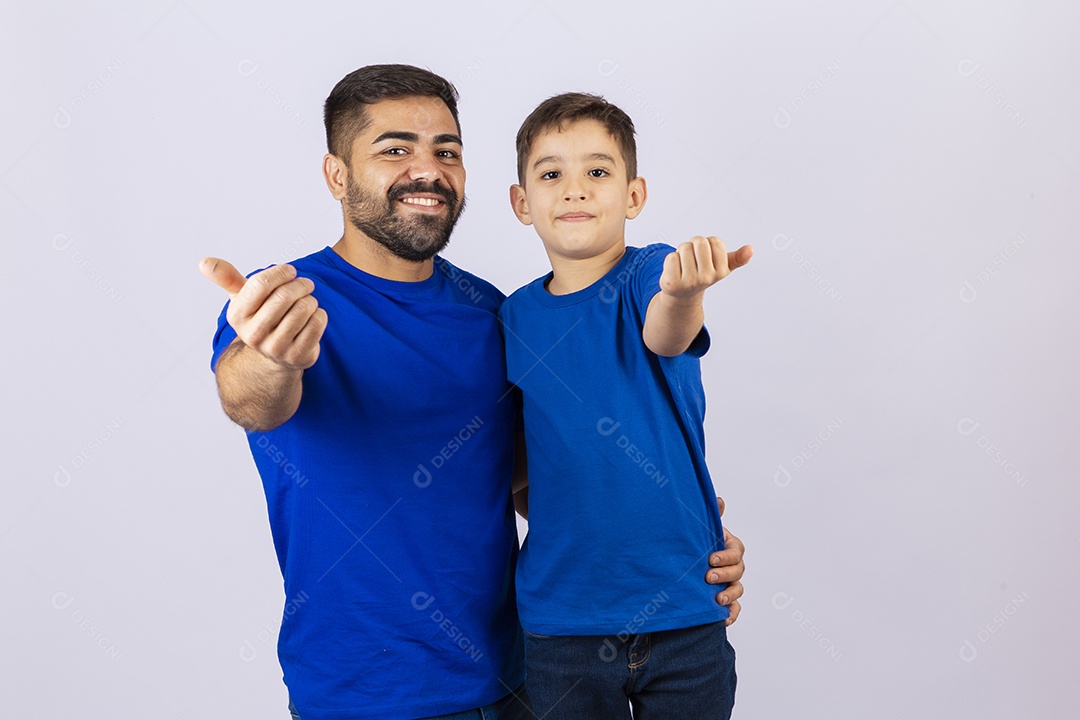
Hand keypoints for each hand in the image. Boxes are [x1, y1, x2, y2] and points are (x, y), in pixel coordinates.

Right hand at [199, 258, 326, 369]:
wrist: (274, 357)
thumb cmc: (261, 318)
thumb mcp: (242, 299)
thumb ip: (227, 278)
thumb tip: (204, 262)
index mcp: (237, 316)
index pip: (261, 283)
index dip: (281, 272)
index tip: (290, 271)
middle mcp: (253, 334)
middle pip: (284, 296)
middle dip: (300, 284)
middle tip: (306, 284)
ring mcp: (276, 348)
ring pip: (303, 308)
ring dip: (311, 299)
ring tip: (308, 301)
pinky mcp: (298, 356)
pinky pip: (316, 324)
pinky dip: (319, 314)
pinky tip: (313, 317)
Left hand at [659, 236, 752, 299]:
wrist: (682, 295)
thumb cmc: (702, 275)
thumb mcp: (722, 267)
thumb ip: (737, 258)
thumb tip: (750, 249)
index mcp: (721, 271)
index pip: (716, 241)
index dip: (708, 244)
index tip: (706, 256)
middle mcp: (707, 278)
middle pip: (699, 241)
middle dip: (694, 245)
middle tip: (693, 258)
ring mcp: (689, 282)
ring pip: (684, 247)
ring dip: (681, 252)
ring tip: (684, 264)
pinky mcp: (672, 283)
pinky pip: (671, 257)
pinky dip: (671, 260)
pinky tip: (675, 270)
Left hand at [706, 496, 744, 625]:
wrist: (680, 563)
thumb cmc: (695, 543)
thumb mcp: (701, 529)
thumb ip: (711, 515)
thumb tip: (719, 500)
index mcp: (729, 547)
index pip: (736, 551)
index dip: (726, 556)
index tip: (711, 559)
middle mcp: (732, 565)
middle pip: (738, 571)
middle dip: (725, 575)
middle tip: (708, 577)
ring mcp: (730, 583)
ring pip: (738, 590)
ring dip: (730, 595)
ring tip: (717, 600)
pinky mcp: (725, 599)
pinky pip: (735, 608)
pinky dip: (732, 613)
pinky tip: (723, 619)